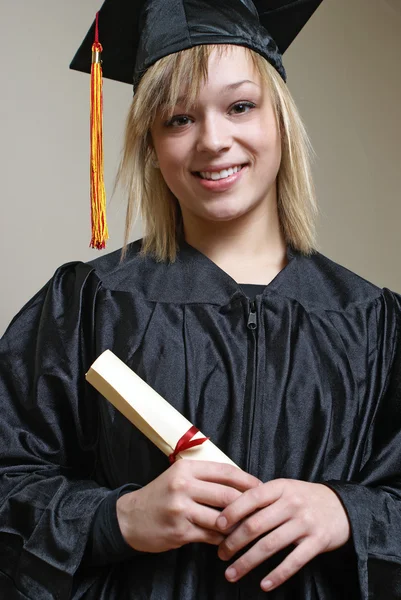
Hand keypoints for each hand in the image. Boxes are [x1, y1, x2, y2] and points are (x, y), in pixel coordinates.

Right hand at [117, 460, 260, 552]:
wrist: (131, 517)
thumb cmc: (161, 494)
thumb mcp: (179, 476)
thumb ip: (205, 476)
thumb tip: (241, 482)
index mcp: (186, 469)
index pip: (226, 472)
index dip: (247, 480)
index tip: (262, 488)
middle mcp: (183, 486)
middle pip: (228, 495)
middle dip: (248, 505)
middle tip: (261, 511)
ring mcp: (181, 510)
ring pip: (222, 519)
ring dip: (238, 526)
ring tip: (249, 527)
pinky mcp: (180, 531)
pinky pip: (211, 536)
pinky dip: (223, 539)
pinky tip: (229, 540)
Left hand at [216, 479, 349, 591]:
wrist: (342, 506)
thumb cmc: (305, 498)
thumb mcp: (285, 489)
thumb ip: (262, 497)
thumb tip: (228, 509)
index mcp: (280, 487)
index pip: (251, 498)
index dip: (232, 512)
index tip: (217, 526)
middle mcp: (292, 503)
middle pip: (256, 525)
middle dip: (234, 542)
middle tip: (221, 554)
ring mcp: (305, 523)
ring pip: (270, 545)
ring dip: (247, 562)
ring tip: (232, 573)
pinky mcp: (317, 542)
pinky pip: (293, 561)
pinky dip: (277, 575)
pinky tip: (264, 584)